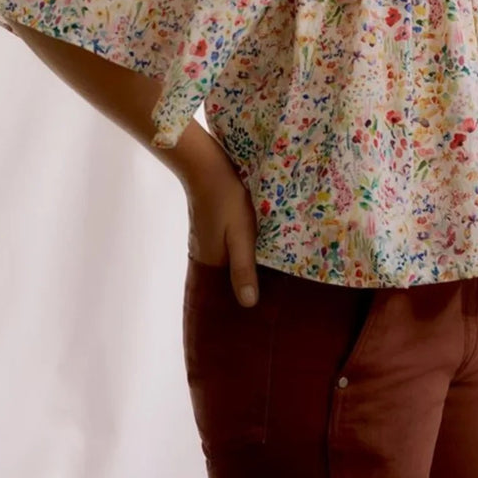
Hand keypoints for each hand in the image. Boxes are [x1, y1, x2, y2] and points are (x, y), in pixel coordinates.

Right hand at [185, 158, 260, 308]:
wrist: (205, 166)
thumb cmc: (226, 200)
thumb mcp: (240, 234)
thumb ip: (243, 267)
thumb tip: (248, 304)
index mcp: (212, 262)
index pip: (227, 292)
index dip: (243, 301)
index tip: (263, 310)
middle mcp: (205, 256)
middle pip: (226, 279)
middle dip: (244, 286)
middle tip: (272, 298)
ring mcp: (206, 240)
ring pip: (228, 262)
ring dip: (244, 268)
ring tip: (270, 278)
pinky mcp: (211, 227)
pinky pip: (227, 248)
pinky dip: (240, 253)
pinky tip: (256, 251)